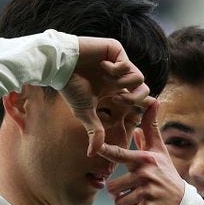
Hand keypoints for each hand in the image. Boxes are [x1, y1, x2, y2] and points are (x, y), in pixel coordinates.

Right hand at [64, 36, 150, 156]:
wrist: (59, 67)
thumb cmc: (70, 87)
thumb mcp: (85, 113)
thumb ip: (94, 131)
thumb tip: (92, 154)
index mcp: (115, 90)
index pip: (137, 98)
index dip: (142, 106)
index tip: (143, 112)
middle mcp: (119, 77)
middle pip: (144, 90)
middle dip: (133, 98)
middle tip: (118, 99)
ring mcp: (118, 63)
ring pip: (139, 78)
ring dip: (123, 84)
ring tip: (108, 83)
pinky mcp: (116, 50)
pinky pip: (127, 64)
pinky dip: (115, 69)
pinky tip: (101, 67)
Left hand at [101, 98, 185, 204]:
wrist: (182, 204)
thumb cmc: (167, 175)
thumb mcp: (161, 152)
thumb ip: (151, 130)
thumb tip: (153, 103)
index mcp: (144, 160)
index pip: (119, 154)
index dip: (105, 150)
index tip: (95, 147)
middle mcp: (144, 174)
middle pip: (112, 186)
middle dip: (118, 192)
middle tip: (131, 191)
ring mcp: (146, 192)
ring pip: (117, 201)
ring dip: (122, 204)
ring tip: (135, 200)